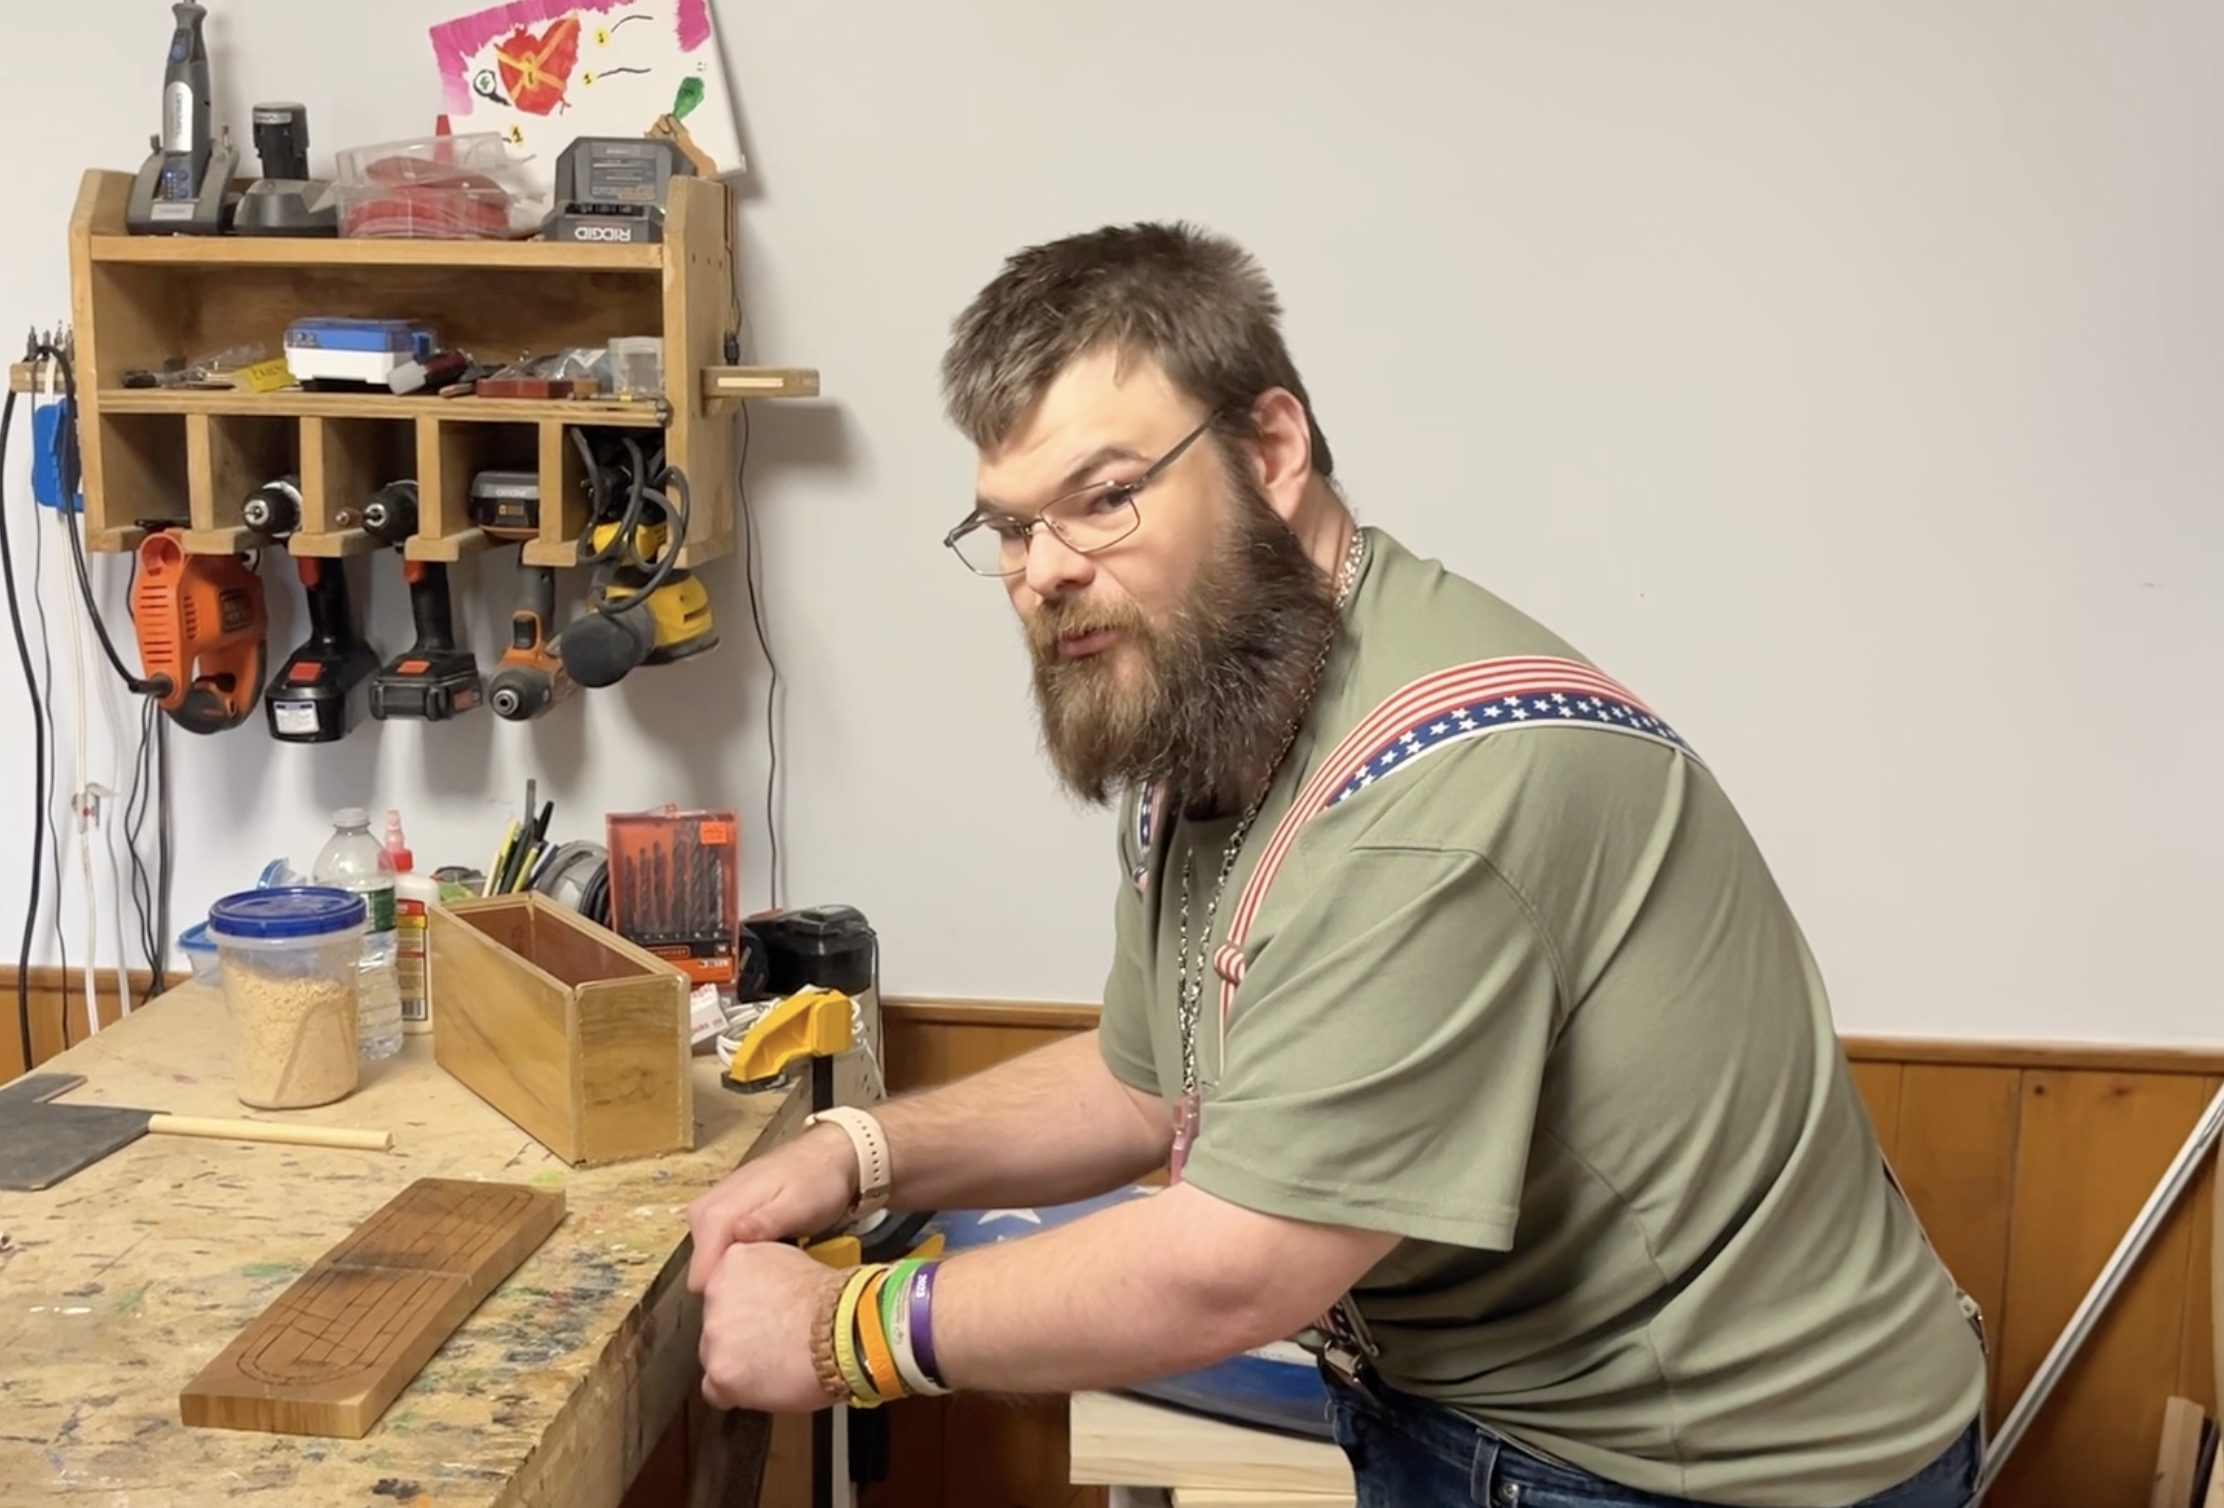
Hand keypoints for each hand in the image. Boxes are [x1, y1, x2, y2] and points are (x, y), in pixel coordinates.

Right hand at [686, 1125, 858, 1292]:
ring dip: (736, 1271)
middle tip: (771, 1280)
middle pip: (703, 1271)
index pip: (701, 1272)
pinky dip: (739, 1259)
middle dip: (732, 1282)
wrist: (825, 1155)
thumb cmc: (817, 1181)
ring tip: (772, 1267)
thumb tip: (736, 1234)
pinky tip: (766, 1256)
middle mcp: (704, 1211)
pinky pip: (718, 1251)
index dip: (728, 1292)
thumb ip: (766, 1221)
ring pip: (710, 1263)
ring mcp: (708, 1213)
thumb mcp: (799, 1205)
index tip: (756, 1299)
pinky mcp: (718, 1217)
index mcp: (719, 1211)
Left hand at [700, 1241, 841, 1412]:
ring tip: (775, 1365)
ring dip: (737, 1363)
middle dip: (739, 1334)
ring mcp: (714, 1335)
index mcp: (734, 1262)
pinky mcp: (721, 1373)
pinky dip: (736, 1393)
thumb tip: (768, 1291)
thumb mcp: (796, 1262)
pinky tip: (763, 1387)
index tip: (761, 1316)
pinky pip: (716, 1391)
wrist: (844, 1332)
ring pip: (714, 1356)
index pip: (723, 1287)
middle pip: (716, 1322)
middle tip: (771, 1341)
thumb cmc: (835, 1302)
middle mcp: (716, 1294)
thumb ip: (767, 1274)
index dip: (746, 1307)